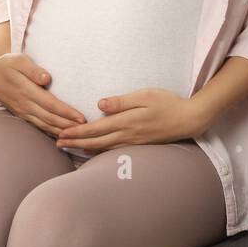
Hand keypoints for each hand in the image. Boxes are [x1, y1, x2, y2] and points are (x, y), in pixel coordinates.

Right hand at [0, 52, 86, 137]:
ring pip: (44, 125)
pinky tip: (61, 136)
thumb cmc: (8, 64)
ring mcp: (23, 111)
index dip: (66, 112)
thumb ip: (33, 69)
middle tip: (86, 129)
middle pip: (50, 118)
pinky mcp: (22, 114)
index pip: (50, 104)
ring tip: (78, 135)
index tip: (81, 118)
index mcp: (26, 90)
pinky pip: (38, 126)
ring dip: (61, 131)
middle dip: (68, 125)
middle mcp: (25, 104)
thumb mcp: (19, 60)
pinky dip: (50, 132)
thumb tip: (47, 78)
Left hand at [55, 88, 206, 154]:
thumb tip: (99, 105)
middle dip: (75, 142)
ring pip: (104, 147)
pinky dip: (100, 150)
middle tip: (57, 143)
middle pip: (96, 141)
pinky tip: (93, 150)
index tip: (61, 133)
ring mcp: (133, 142)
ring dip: (85, 147)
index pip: (95, 129)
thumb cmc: (168, 103)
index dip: (77, 132)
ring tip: (70, 147)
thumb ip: (122, 101)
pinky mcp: (139, 144)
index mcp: (126, 121)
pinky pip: (114, 149)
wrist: (189, 119)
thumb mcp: (145, 96)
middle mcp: (127, 135)